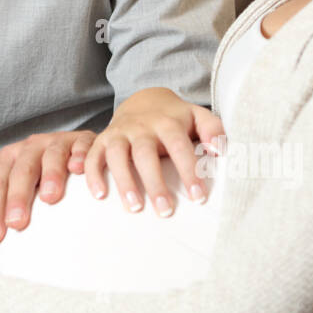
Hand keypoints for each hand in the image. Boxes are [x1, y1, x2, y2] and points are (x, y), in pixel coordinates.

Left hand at [0, 130, 96, 247]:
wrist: (79, 152)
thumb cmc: (45, 177)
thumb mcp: (20, 191)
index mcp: (12, 158)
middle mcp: (33, 146)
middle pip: (22, 169)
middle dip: (18, 196)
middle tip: (17, 223)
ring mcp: (61, 142)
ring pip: (52, 155)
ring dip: (50, 174)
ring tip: (50, 198)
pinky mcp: (87, 142)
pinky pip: (85, 149)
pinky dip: (83, 160)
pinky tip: (82, 175)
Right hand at [85, 87, 225, 216]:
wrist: (143, 101)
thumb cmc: (174, 118)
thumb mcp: (197, 116)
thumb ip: (212, 129)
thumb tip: (219, 150)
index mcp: (166, 122)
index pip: (178, 146)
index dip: (188, 170)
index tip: (198, 197)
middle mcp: (140, 127)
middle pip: (145, 154)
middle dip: (154, 183)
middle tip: (165, 211)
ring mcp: (119, 133)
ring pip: (118, 155)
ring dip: (124, 182)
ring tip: (134, 208)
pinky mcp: (102, 140)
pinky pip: (93, 156)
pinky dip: (93, 175)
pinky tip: (100, 196)